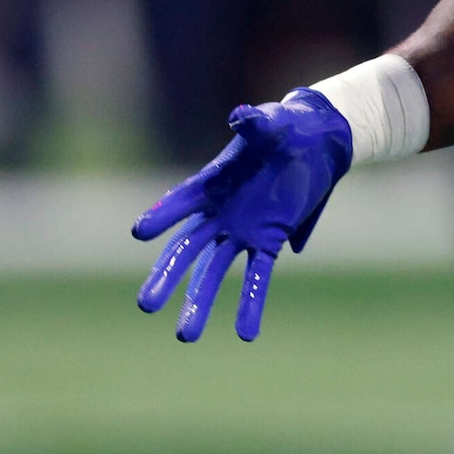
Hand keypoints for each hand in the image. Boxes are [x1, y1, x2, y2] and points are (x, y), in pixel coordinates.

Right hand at [130, 93, 352, 341]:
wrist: (314, 143)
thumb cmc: (286, 128)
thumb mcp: (274, 124)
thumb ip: (257, 124)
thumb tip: (241, 117)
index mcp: (213, 182)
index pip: (182, 201)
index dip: (162, 215)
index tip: (139, 232)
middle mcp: (219, 212)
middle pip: (187, 248)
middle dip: (167, 275)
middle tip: (146, 305)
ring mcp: (241, 231)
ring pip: (213, 271)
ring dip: (199, 301)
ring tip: (185, 336)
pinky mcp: (267, 242)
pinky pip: (256, 278)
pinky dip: (250, 305)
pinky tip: (245, 335)